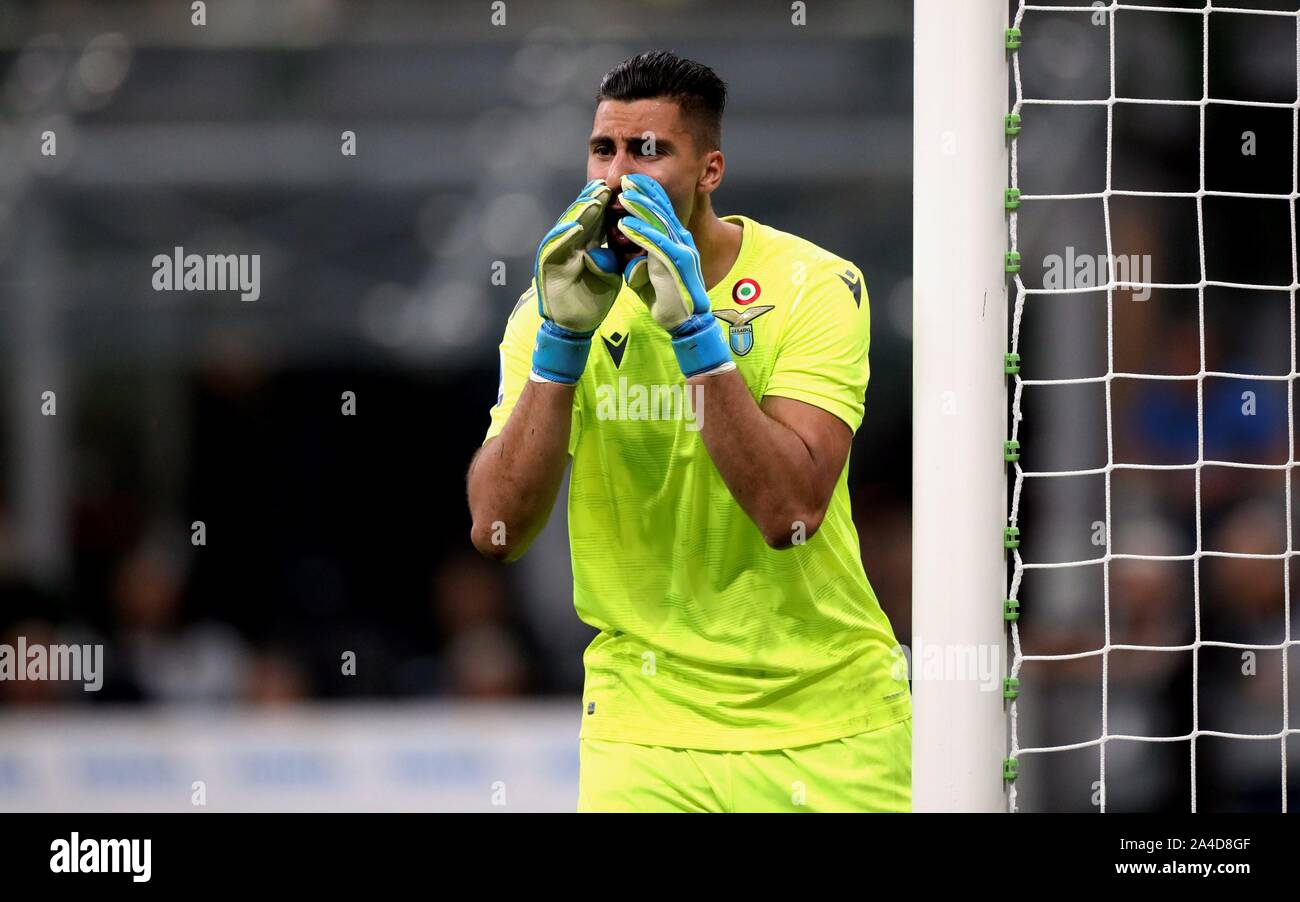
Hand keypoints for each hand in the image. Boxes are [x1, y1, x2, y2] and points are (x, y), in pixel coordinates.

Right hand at [531, 179, 623, 382]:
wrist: (576, 326)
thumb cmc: (593, 298)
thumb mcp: (610, 271)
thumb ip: (615, 253)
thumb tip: (626, 237)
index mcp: (584, 243)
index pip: (597, 218)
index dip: (610, 204)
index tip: (625, 189)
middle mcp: (568, 243)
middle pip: (581, 216)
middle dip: (594, 199)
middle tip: (609, 183)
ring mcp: (555, 252)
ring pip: (568, 226)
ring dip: (581, 212)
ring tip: (595, 198)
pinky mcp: (546, 265)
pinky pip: (554, 247)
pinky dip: (564, 236)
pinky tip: (576, 227)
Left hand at [616, 173, 732, 376]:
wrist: (686, 322)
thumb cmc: (667, 300)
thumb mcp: (648, 274)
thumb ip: (638, 262)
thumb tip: (626, 258)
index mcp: (676, 240)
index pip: (662, 210)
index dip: (647, 195)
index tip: (630, 182)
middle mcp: (681, 241)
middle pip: (661, 209)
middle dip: (644, 192)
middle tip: (626, 178)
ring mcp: (681, 250)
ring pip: (659, 222)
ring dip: (639, 207)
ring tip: (623, 195)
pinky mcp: (676, 264)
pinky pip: (655, 244)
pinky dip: (639, 233)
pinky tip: (624, 225)